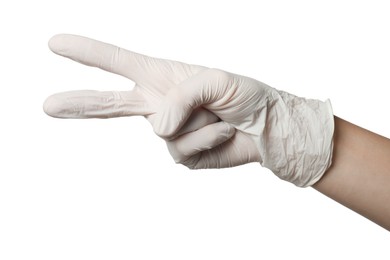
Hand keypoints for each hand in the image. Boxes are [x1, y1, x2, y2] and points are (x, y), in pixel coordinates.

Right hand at [44, 34, 333, 186]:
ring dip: (200, 123)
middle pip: (111, 104)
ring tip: (220, 116)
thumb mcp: (218, 80)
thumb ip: (183, 95)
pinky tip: (222, 133)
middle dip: (81, 104)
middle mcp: (160, 103)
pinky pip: (185, 151)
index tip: (57, 44)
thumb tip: (156, 126)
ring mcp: (170, 132)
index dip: (89, 53)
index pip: (119, 62)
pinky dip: (209, 140)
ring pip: (165, 132)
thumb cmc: (247, 96)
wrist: (268, 129)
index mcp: (164, 77)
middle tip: (49, 105)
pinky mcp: (183, 156)